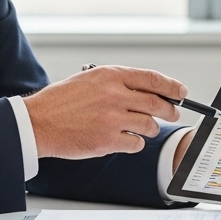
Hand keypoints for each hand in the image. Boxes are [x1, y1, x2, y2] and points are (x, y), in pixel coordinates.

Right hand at [24, 66, 184, 158]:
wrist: (38, 122)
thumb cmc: (61, 101)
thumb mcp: (90, 79)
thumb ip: (119, 83)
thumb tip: (149, 90)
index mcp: (111, 75)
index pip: (152, 78)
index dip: (172, 86)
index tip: (181, 92)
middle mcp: (115, 95)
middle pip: (157, 103)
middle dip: (170, 110)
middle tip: (172, 114)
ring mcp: (113, 118)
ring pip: (150, 125)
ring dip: (150, 129)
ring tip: (142, 129)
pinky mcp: (108, 140)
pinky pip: (136, 143)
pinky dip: (135, 143)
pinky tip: (126, 140)